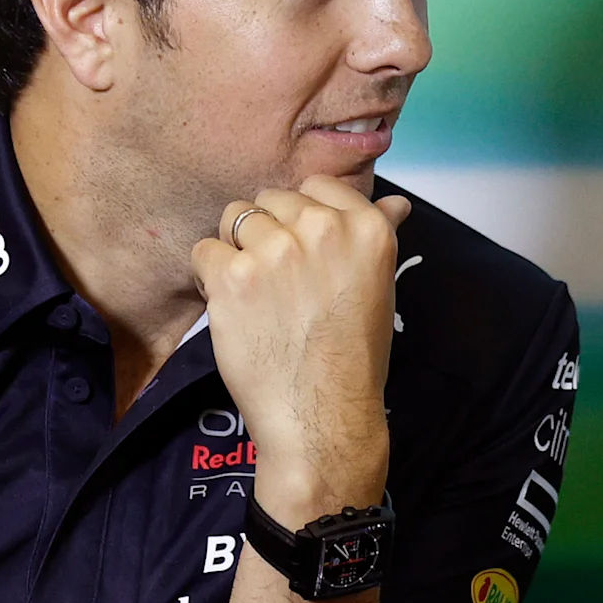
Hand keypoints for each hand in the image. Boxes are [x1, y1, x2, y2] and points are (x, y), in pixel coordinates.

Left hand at [191, 177, 409, 523]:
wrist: (322, 417)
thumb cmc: (351, 358)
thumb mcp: (377, 288)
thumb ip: (377, 235)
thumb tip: (397, 202)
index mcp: (367, 227)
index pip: (316, 186)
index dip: (301, 217)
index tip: (304, 253)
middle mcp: (324, 229)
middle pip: (270, 199)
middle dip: (267, 233)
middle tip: (278, 284)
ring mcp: (276, 250)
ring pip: (234, 218)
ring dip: (236, 251)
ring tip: (254, 296)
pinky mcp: (233, 275)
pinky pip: (204, 251)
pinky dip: (210, 279)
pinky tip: (233, 309)